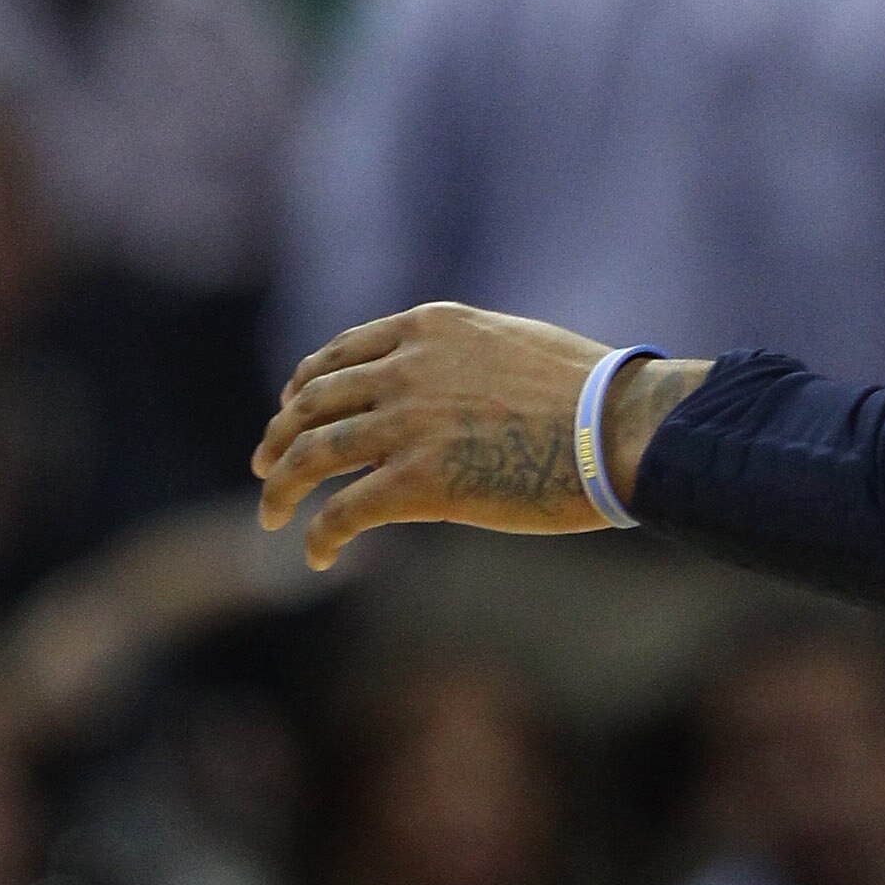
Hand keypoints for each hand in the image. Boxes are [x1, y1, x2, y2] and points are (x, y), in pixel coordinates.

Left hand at [253, 301, 611, 566]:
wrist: (620, 428)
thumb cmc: (590, 394)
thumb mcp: (511, 345)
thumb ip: (461, 359)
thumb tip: (445, 392)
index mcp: (429, 328)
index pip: (339, 354)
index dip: (304, 387)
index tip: (291, 411)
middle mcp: (406, 369)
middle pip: (312, 404)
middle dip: (279, 437)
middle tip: (264, 466)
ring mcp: (406, 424)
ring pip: (310, 456)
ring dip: (280, 489)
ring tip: (273, 516)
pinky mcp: (417, 482)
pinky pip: (343, 512)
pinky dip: (321, 535)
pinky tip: (318, 555)